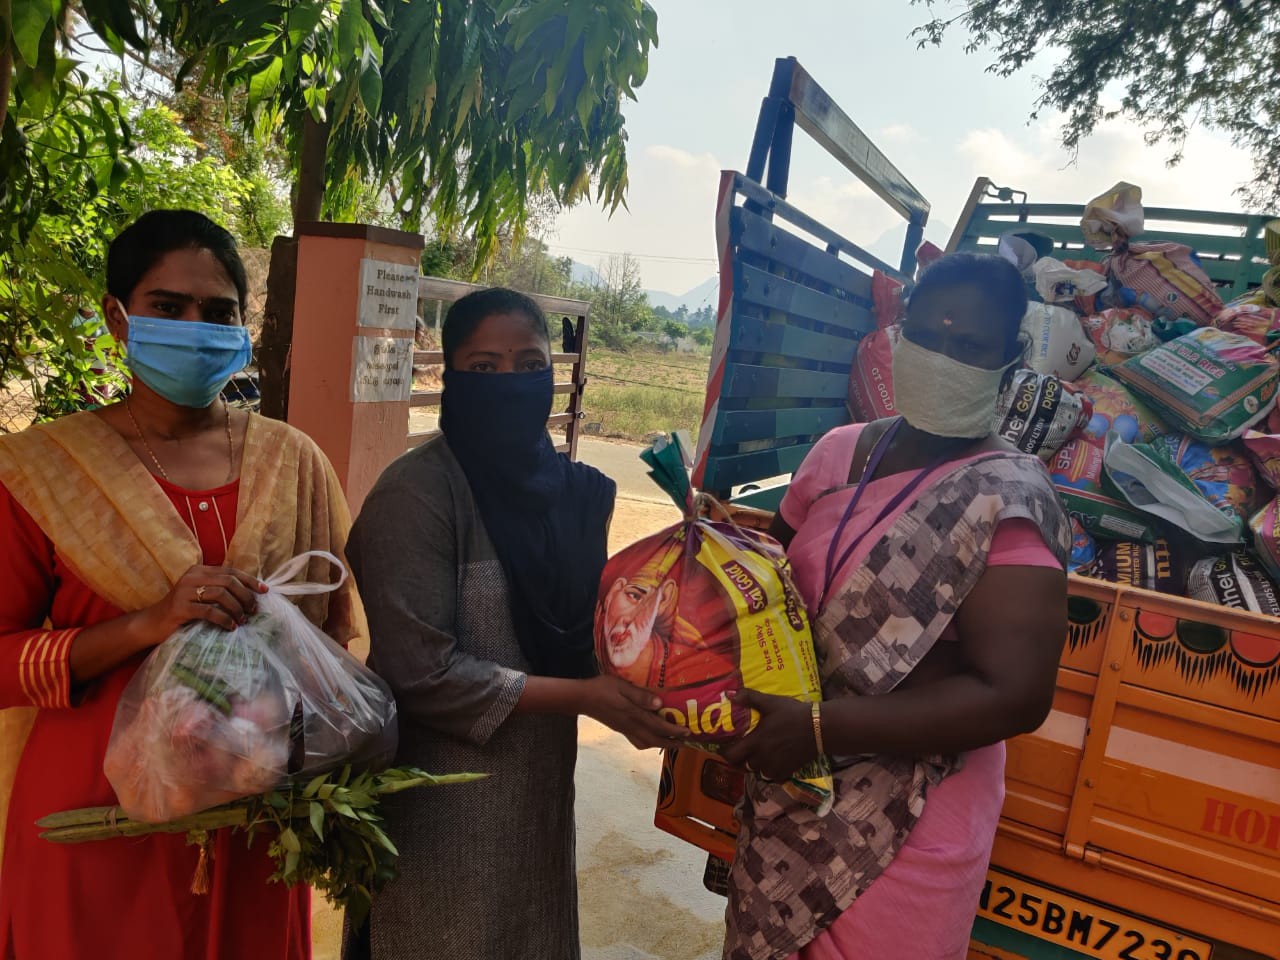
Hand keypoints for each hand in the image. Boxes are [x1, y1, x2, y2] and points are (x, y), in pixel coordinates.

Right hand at [137, 564, 266, 642]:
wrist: (152, 623)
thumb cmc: (182, 611)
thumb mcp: (201, 595)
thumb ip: (219, 590)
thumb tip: (251, 594)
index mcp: (199, 570)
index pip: (231, 572)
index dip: (250, 581)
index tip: (265, 591)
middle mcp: (192, 577)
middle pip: (229, 582)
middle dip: (246, 596)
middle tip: (254, 610)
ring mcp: (185, 591)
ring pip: (221, 595)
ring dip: (237, 608)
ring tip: (244, 620)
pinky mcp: (181, 607)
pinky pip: (209, 611)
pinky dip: (224, 619)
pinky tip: (231, 626)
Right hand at [580, 675, 687, 749]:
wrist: (581, 698)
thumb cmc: (601, 688)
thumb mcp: (621, 686)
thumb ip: (640, 695)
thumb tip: (660, 703)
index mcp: (633, 714)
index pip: (658, 726)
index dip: (674, 731)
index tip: (688, 731)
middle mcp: (630, 726)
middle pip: (655, 739)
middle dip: (672, 742)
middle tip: (687, 742)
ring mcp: (625, 730)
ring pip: (647, 743)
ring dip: (662, 745)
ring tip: (674, 742)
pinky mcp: (620, 730)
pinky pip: (638, 742)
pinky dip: (649, 743)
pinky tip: (652, 739)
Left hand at [721, 688, 817, 782]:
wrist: (818, 728)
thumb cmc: (792, 714)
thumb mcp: (770, 702)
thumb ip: (749, 698)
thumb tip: (729, 695)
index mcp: (755, 741)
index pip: (731, 755)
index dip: (725, 753)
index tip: (726, 746)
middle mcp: (762, 757)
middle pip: (743, 765)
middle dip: (741, 759)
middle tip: (743, 750)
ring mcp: (775, 766)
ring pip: (758, 772)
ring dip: (756, 765)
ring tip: (759, 754)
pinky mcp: (787, 771)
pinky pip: (773, 777)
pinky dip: (771, 772)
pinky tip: (773, 761)